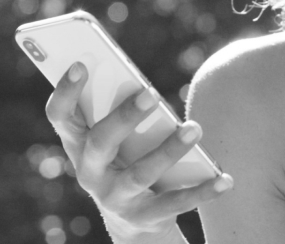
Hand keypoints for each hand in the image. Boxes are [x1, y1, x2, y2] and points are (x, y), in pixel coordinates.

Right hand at [45, 62, 233, 238]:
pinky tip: (225, 179)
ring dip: (169, 150)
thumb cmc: (125, 161)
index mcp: (77, 144)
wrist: (132, 220)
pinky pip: (174, 204)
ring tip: (194, 128)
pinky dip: (202, 191)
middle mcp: (89, 172)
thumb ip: (118, 112)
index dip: (64, 91)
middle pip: (101, 143)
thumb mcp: (114, 139)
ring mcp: (114, 198)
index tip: (79, 64)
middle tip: (151, 92)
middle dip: (124, 117)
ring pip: (140, 174)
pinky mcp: (143, 217)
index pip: (59, 116)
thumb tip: (142, 84)